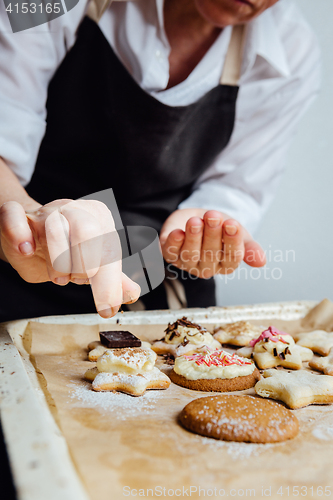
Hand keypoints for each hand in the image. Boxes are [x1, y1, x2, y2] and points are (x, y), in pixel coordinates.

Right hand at [0, 199, 139, 316]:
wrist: (31, 234)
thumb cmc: (65, 249)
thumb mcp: (91, 263)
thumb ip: (112, 278)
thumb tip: (132, 292)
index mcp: (100, 218)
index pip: (110, 249)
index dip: (109, 283)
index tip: (107, 308)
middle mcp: (76, 209)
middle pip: (87, 231)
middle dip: (84, 265)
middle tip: (77, 280)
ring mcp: (46, 210)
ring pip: (54, 228)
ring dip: (57, 261)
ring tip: (58, 276)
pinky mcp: (18, 215)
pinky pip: (14, 216)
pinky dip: (19, 234)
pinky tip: (27, 249)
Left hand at [160, 208, 265, 278]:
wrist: (200, 218)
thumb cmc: (221, 228)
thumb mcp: (239, 233)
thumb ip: (250, 247)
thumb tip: (262, 262)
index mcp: (226, 265)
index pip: (232, 258)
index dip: (232, 241)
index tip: (232, 224)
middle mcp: (207, 268)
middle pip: (210, 254)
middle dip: (212, 234)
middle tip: (213, 216)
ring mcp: (187, 263)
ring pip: (190, 254)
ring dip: (193, 237)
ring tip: (196, 221)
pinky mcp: (170, 254)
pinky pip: (170, 252)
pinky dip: (173, 243)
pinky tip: (177, 232)